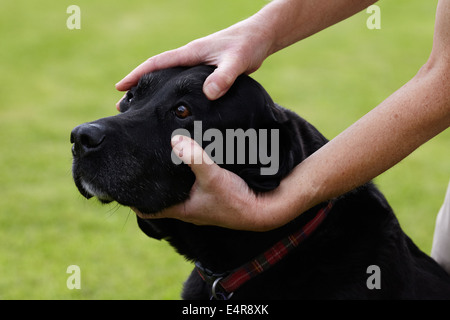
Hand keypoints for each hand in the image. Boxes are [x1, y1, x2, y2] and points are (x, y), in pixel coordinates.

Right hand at [115, 17, 273, 104]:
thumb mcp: (236, 61)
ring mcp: (197, 66)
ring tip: (144, 110)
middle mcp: (190, 58)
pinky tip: (175, 108)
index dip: (137, 74)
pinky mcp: (206, 73)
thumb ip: (223, 76)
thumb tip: (208, 94)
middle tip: (124, 106)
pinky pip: (183, 84)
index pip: (157, 63)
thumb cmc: (248, 45)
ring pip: (170, 79)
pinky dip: (173, 94)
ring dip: (155, 92)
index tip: (120, 87)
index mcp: (190, 53)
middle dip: (140, 87)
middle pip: (158, 72)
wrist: (261, 38)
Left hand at [133, 135, 285, 230]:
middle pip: (158, 197)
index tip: (120, 181)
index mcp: (181, 209)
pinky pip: (188, 184)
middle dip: (147, 182)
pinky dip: (182, 174)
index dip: (131, 197)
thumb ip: (195, 158)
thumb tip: (174, 140)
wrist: (263, 209)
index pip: (146, 208)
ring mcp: (197, 202)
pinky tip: (182, 157)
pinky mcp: (208, 195)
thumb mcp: (214, 177)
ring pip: (173, 190)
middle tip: (135, 161)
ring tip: (155, 156)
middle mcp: (186, 207)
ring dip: (165, 176)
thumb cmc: (236, 200)